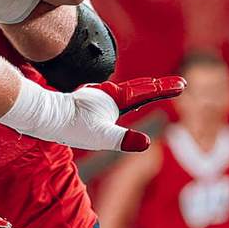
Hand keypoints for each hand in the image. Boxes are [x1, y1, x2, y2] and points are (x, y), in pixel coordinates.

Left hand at [12, 75, 184, 151]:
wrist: (45, 117)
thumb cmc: (71, 127)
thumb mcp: (100, 137)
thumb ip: (123, 139)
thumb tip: (146, 143)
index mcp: (115, 99)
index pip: (146, 92)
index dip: (165, 89)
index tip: (183, 84)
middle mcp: (108, 95)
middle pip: (140, 88)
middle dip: (160, 86)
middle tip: (180, 84)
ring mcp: (98, 98)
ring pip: (127, 92)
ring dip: (144, 89)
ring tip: (157, 88)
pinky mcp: (89, 104)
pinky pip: (114, 98)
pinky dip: (126, 96)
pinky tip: (120, 102)